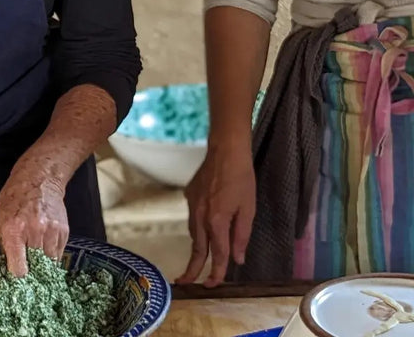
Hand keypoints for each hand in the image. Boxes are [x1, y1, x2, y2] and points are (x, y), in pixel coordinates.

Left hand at [0, 165, 68, 276]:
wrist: (39, 179)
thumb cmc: (16, 197)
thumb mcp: (1, 217)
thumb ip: (5, 242)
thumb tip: (9, 265)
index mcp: (14, 230)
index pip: (19, 268)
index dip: (18, 273)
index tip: (18, 271)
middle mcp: (34, 231)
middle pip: (35, 266)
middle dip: (31, 267)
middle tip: (27, 262)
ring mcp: (51, 231)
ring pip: (49, 262)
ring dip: (43, 262)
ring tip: (37, 253)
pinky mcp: (63, 231)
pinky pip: (58, 253)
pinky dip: (52, 253)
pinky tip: (45, 244)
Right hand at [176, 142, 255, 286]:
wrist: (225, 151)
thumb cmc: (242, 179)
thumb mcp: (248, 209)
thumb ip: (241, 235)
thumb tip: (237, 258)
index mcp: (216, 221)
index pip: (217, 253)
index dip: (217, 271)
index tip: (213, 285)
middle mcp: (200, 215)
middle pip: (197, 247)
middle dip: (192, 267)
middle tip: (186, 283)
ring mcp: (191, 204)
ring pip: (193, 233)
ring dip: (197, 247)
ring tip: (198, 260)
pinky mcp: (188, 195)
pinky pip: (192, 218)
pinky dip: (196, 228)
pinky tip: (203, 228)